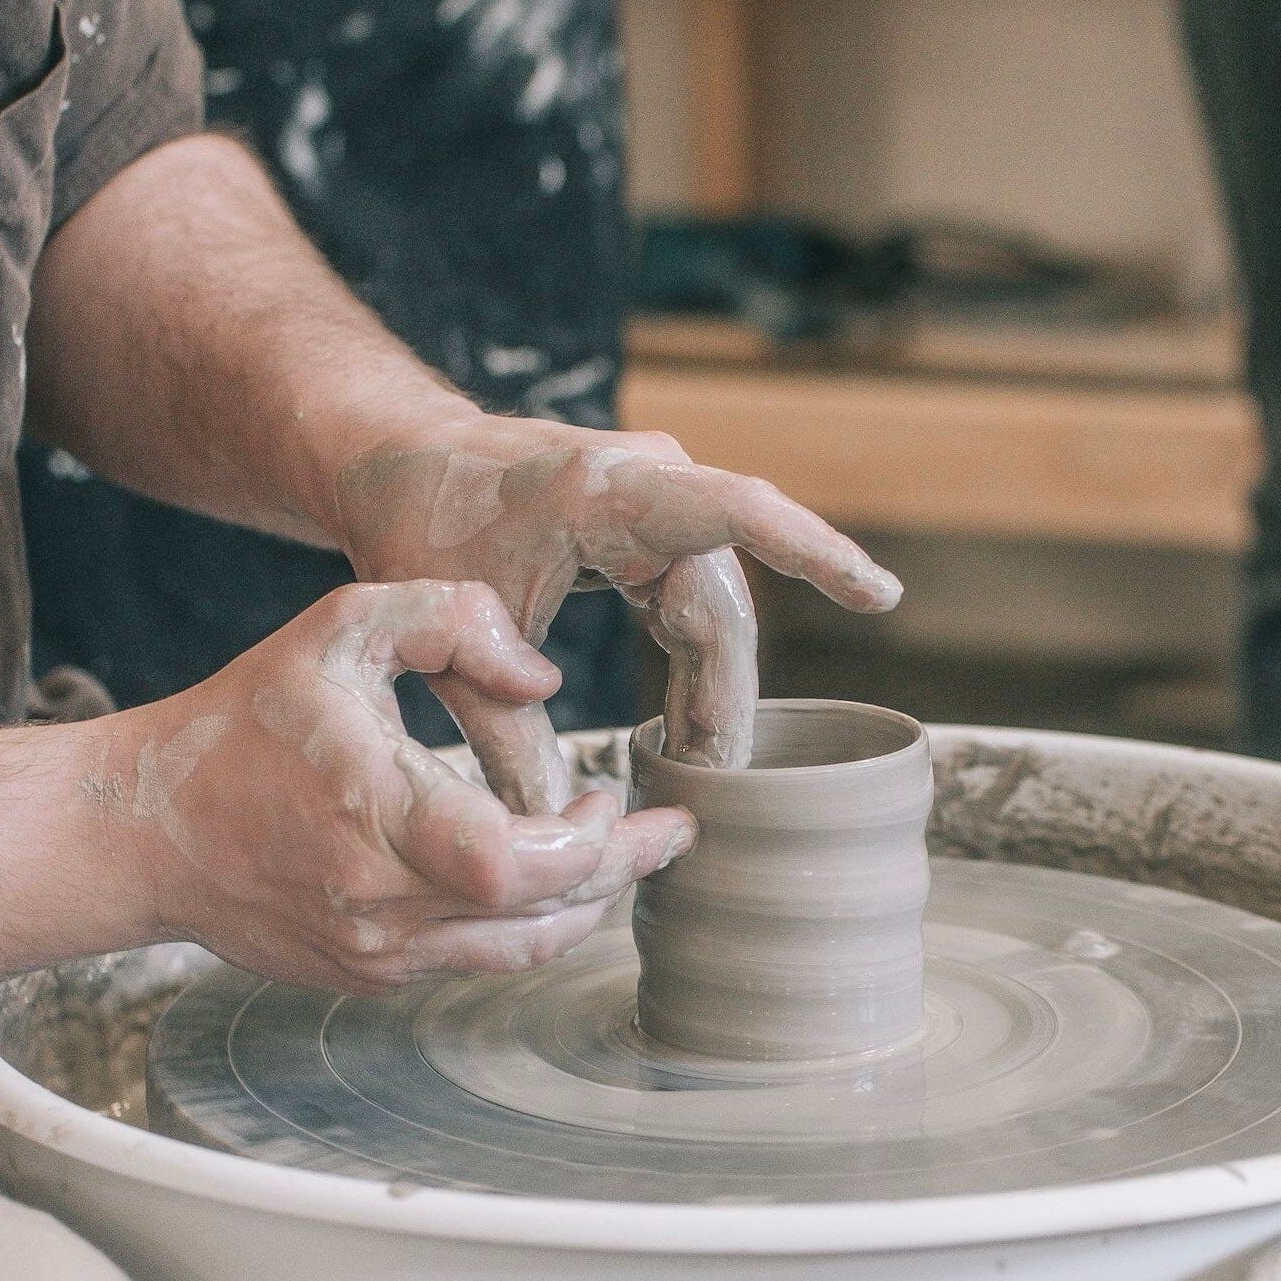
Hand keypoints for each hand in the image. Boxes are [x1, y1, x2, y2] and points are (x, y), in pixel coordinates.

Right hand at [110, 580, 695, 991]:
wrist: (143, 828)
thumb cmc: (248, 719)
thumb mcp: (343, 627)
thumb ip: (452, 617)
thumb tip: (545, 676)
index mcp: (377, 816)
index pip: (515, 865)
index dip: (592, 843)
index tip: (620, 792)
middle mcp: (380, 906)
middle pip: (541, 918)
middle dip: (619, 872)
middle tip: (667, 830)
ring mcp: (374, 955)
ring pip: (518, 954)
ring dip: (584, 905)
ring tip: (625, 852)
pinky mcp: (366, 975)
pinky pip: (474, 960)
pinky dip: (526, 921)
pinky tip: (549, 874)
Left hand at [329, 412, 902, 809]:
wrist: (400, 458)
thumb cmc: (420, 523)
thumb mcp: (453, 636)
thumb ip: (506, 732)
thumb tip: (562, 822)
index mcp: (610, 489)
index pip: (740, 512)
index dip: (815, 554)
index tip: (880, 597)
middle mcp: (651, 482)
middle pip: (722, 605)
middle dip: (723, 702)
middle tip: (710, 790)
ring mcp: (656, 497)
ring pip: (713, 610)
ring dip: (710, 690)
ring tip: (698, 771)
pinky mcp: (648, 520)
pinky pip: (692, 598)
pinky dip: (692, 663)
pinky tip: (690, 724)